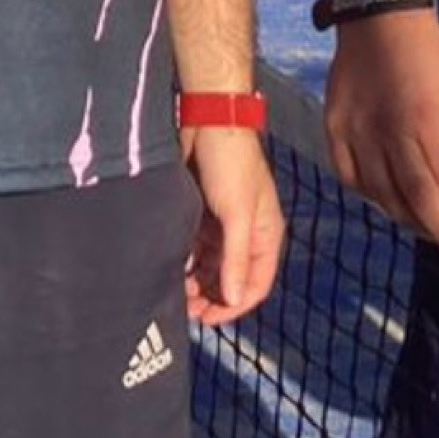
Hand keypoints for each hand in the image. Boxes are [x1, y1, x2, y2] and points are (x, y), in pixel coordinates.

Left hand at [183, 128, 284, 325]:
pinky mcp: (203, 210)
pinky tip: (172, 266)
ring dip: (198, 280)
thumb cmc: (231, 163)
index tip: (208, 318)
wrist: (208, 118)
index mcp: (265, 235)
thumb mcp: (236, 214)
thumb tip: (233, 299)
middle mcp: (247, 232)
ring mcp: (224, 222)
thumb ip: (235, 257)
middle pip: (232, 278)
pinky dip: (188, 259)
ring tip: (176, 291)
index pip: (255, 284)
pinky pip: (197, 246)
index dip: (233, 306)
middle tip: (186, 308)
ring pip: (212, 264)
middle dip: (212, 296)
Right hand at [323, 9, 438, 249]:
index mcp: (426, 119)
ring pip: (382, 196)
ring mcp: (357, 131)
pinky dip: (370, 194)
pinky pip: (351, 177)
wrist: (379, 17)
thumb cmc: (426, 52)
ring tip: (422, 224)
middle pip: (416, 200)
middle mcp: (389, 131)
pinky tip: (385, 196)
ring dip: (406, 217)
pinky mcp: (335, 128)